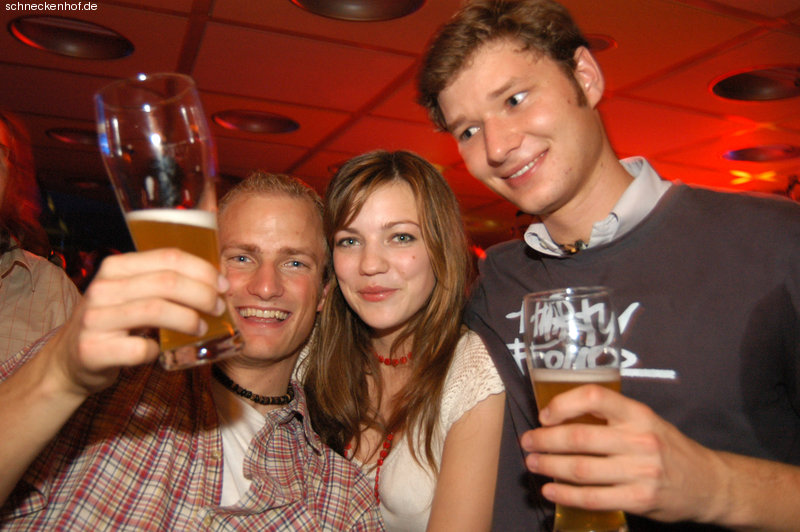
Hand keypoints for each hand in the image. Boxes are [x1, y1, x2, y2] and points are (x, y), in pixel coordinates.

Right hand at [45, 248, 227, 396]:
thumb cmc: (116, 323)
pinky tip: (162, 350)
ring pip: (155, 310)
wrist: (70, 360)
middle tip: (218, 307)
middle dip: (202, 293)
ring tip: (201, 327)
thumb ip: (165, 280)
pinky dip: (158, 351)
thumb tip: (218, 274)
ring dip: (188, 319)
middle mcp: (103, 288)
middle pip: (167, 282)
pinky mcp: (93, 350)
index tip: (223, 284)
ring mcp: (95, 319)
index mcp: (116, 268)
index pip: (168, 257)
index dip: (203, 270)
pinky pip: (140, 349)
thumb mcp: (134, 293)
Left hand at [520, 385, 725, 523]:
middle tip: (528, 442)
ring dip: (549, 466)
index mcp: (638, 414)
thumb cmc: (668, 448)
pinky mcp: (639, 499)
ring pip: (581, 469)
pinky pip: (593, 497)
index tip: (545, 415)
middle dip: (545, 441)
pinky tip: (550, 490)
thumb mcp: (645, 421)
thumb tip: (562, 416)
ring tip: (533, 464)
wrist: (708, 483)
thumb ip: (611, 418)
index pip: (594, 397)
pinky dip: (566, 494)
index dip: (563, 404)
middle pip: (579, 438)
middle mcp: (639, 440)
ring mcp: (640, 472)